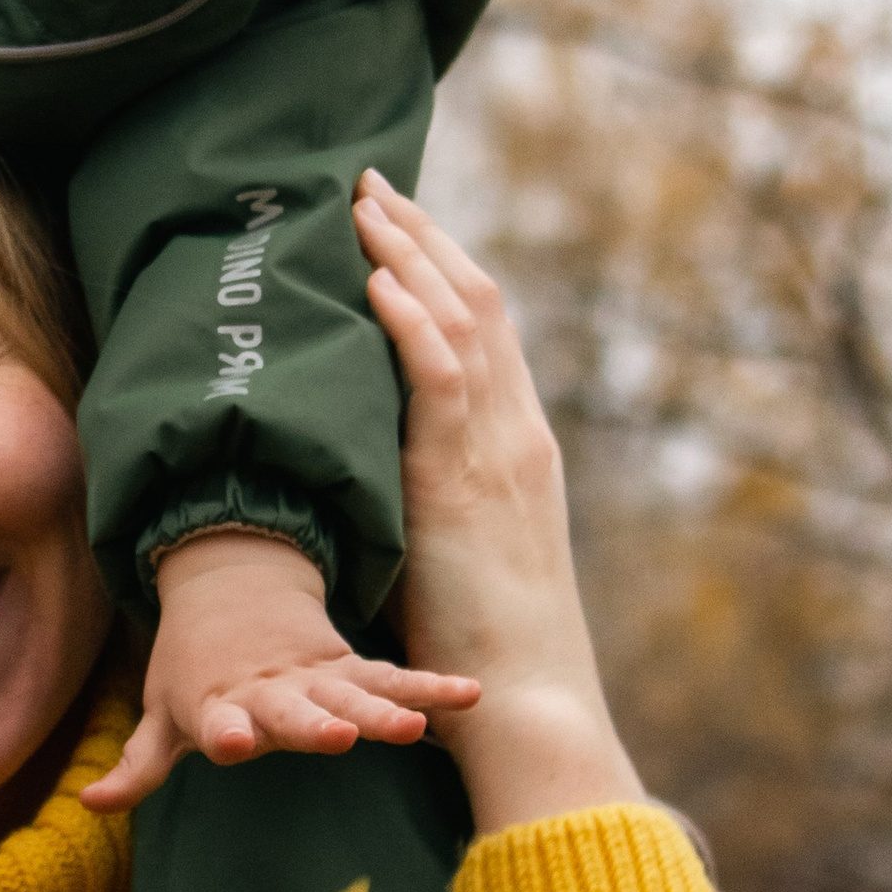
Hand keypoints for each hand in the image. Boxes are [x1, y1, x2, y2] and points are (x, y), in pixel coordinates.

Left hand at [80, 525, 477, 815]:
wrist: (231, 588)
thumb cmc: (192, 671)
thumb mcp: (161, 714)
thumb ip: (137, 766)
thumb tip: (87, 804)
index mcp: (220, 704)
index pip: (221, 723)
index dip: (226, 734)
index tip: (230, 745)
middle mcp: (272, 691)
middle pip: (294, 711)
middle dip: (315, 724)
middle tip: (336, 738)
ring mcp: (315, 677)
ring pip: (353, 694)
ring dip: (384, 710)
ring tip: (413, 727)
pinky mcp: (349, 669)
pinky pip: (394, 680)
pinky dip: (430, 688)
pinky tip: (470, 696)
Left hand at [353, 169, 643, 832]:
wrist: (531, 705)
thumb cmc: (483, 656)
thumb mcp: (456, 557)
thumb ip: (427, 500)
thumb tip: (365, 474)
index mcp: (519, 448)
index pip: (487, 331)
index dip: (443, 269)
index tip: (398, 225)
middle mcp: (517, 434)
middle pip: (477, 303)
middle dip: (422, 237)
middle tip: (370, 186)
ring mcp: (499, 451)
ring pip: (462, 322)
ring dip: (408, 255)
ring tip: (360, 206)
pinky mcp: (465, 481)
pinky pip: (440, 378)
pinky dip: (409, 320)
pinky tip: (374, 279)